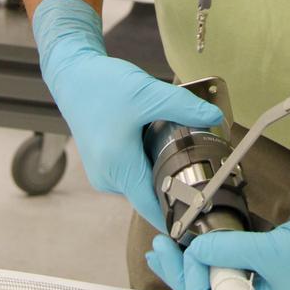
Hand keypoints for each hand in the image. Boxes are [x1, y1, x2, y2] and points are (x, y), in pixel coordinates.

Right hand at [32, 0, 222, 229]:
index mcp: (118, 168)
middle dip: (177, 183)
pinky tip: (157, 141)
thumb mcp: (148, 93)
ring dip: (161, 170)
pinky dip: (148, 162)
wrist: (72, 75)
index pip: (154, 209)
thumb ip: (184, 107)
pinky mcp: (103, 165)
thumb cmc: (102, 86)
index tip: (205, 212)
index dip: (180, 214)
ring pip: (143, 182)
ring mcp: (103, 173)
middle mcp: (107, 179)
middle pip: (152, 195)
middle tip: (205, 166)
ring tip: (181, 148)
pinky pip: (132, 172)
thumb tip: (216, 118)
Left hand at [146, 162, 289, 289]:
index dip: (190, 281)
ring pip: (215, 286)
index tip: (178, 253)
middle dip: (182, 273)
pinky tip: (194, 246)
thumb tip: (194, 247)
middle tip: (159, 248)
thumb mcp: (270, 249)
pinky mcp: (263, 281)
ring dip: (192, 265)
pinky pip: (228, 275)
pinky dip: (211, 260)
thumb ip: (229, 250)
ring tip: (166, 247)